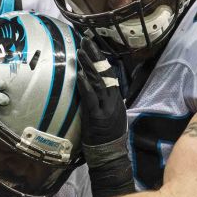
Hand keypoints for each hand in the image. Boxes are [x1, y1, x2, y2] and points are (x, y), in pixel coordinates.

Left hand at [75, 35, 127, 156]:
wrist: (110, 156)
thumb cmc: (107, 137)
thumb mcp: (110, 114)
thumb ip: (104, 100)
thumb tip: (95, 86)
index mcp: (116, 99)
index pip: (110, 74)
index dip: (102, 59)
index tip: (93, 46)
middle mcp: (114, 101)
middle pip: (106, 73)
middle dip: (96, 56)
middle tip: (86, 40)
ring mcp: (107, 108)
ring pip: (99, 82)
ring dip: (89, 65)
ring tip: (81, 51)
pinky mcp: (97, 117)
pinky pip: (91, 98)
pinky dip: (86, 85)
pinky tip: (80, 74)